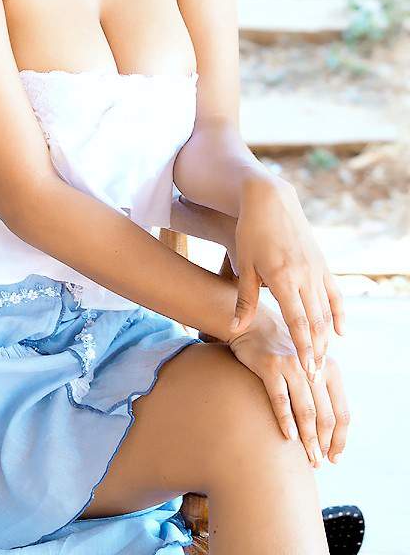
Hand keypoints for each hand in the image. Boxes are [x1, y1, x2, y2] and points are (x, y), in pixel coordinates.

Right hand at [228, 304, 350, 466]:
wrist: (254, 326)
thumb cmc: (282, 353)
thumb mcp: (308, 366)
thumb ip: (321, 391)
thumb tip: (331, 433)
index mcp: (330, 368)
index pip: (342, 412)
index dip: (340, 439)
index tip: (334, 458)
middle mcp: (315, 366)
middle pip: (326, 415)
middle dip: (323, 444)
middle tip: (318, 462)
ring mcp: (292, 365)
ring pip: (306, 410)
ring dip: (308, 439)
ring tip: (308, 457)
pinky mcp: (270, 365)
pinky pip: (281, 399)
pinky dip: (286, 421)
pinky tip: (289, 438)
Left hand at [231, 177, 345, 383]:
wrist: (271, 200)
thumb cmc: (252, 232)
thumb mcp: (244, 264)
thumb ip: (244, 300)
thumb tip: (236, 329)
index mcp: (283, 277)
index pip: (298, 321)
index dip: (303, 347)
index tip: (307, 370)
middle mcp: (304, 275)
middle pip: (315, 321)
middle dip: (316, 350)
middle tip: (315, 375)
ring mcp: (316, 269)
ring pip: (326, 310)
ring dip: (325, 337)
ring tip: (323, 359)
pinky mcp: (322, 263)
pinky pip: (334, 294)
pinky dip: (338, 314)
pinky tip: (340, 332)